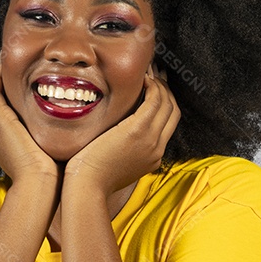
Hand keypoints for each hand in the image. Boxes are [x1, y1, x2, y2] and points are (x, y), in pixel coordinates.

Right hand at [0, 57, 60, 185]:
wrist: (39, 186)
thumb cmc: (50, 179)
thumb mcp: (49, 158)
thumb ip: (55, 145)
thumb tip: (74, 140)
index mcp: (3, 145)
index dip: (4, 100)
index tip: (18, 88)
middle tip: (10, 69)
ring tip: (8, 62)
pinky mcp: (0, 121)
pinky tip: (8, 66)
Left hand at [64, 64, 178, 198]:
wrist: (87, 187)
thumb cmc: (92, 177)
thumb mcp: (116, 164)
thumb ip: (124, 150)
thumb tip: (117, 133)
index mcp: (154, 157)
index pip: (168, 124)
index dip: (165, 103)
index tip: (156, 88)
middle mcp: (157, 148)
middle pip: (173, 111)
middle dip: (167, 90)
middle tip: (155, 75)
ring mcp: (150, 140)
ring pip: (167, 104)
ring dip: (160, 84)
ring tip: (148, 73)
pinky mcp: (138, 130)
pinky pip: (154, 101)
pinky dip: (153, 87)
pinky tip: (143, 79)